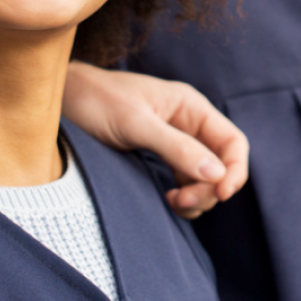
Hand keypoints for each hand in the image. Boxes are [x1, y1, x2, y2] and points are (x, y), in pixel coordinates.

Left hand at [62, 61, 248, 218]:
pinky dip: (184, 195)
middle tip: (182, 202)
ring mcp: (175, 140)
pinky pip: (185, 180)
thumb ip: (176, 147)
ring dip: (197, 196)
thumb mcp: (136, 124)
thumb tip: (215, 174)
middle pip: (221, 164)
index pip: (232, 141)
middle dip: (210, 188)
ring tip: (172, 202)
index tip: (220, 194)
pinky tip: (168, 199)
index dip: (235, 170)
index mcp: (190, 106)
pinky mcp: (159, 155)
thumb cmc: (97, 100)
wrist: (65, 98)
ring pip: (204, 177)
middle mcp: (188, 123)